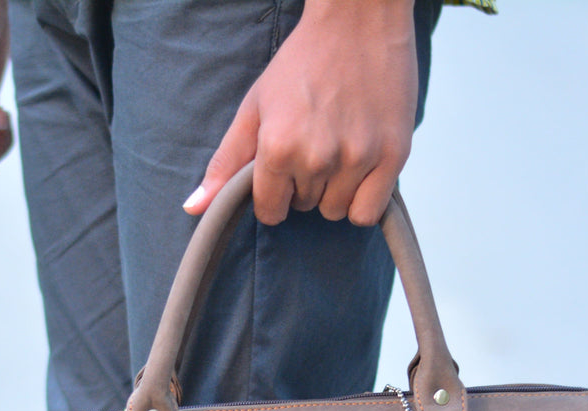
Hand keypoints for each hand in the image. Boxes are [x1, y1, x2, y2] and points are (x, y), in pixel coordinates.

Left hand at [183, 0, 417, 226]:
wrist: (358, 21)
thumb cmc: (302, 62)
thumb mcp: (254, 107)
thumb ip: (225, 162)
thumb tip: (194, 208)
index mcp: (278, 147)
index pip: (270, 211)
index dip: (274, 195)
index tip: (282, 171)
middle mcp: (317, 157)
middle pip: (305, 207)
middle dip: (305, 185)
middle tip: (315, 142)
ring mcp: (358, 158)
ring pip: (337, 211)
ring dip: (335, 191)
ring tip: (338, 149)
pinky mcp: (394, 155)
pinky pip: (369, 212)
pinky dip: (363, 199)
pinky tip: (360, 168)